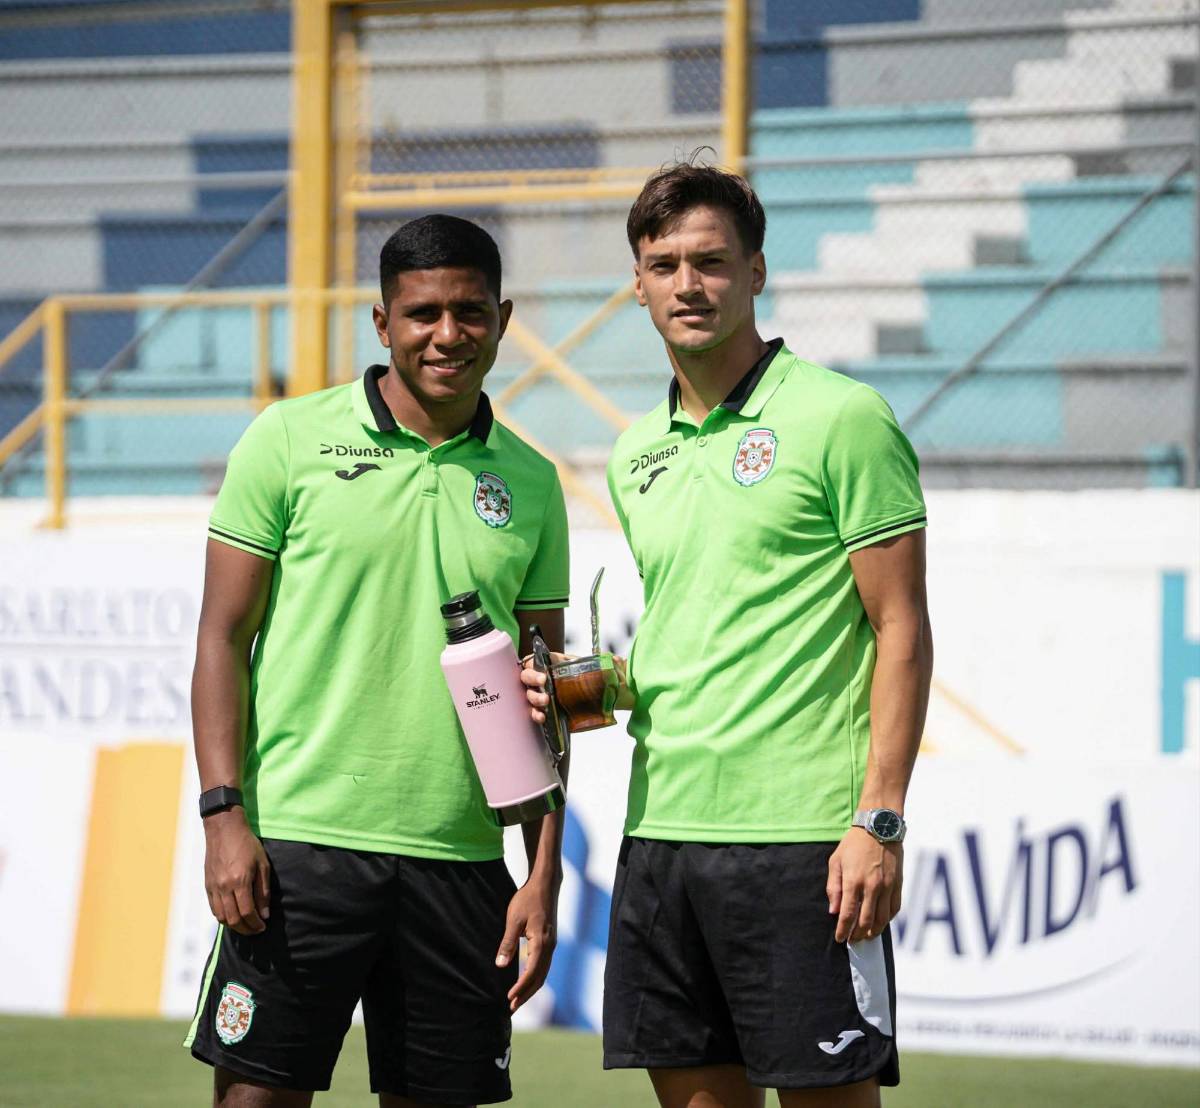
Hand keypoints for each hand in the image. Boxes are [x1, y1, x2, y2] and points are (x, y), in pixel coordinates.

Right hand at [203, 808, 270, 934]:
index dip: (255, 924)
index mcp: (239, 881)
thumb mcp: (262, 864)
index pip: (247, 912)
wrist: (224, 830)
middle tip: (255, 931)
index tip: (263, 927)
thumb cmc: (247, 844)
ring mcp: (213, 887)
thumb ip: (263, 891)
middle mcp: (224, 887)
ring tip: (245, 926)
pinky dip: (223, 917)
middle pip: (233, 919)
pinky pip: (213, 908)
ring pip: (221, 916)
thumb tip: (264, 914)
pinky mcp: (207, 885)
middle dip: (245, 929)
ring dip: (233, 926)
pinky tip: (232, 917)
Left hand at [495, 875, 557, 1011]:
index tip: (508, 999)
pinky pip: (544, 965)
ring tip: (517, 1000)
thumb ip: (507, 943)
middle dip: (526, 994)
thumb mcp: (513, 920)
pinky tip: (526, 981)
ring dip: (531, 988)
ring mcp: (552, 944)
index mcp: (541, 942)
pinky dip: (535, 977)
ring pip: (543, 973)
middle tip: (511, 1009)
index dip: (520, 988)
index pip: (531, 972)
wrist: (546, 884)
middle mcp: (550, 946)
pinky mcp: (550, 941)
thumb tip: (499, 965)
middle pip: (540, 978)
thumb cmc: (527, 899)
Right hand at [520, 651, 570, 724]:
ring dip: (536, 698)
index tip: (543, 676)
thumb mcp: (574, 664)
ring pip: (529, 695)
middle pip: (526, 677)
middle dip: (533, 680)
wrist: (586, 693)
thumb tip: (574, 663)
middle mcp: (537, 679)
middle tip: (543, 683)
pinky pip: (534, 711)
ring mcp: (537, 694)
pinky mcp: (540, 708)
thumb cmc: (576, 673)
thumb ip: (569, 662)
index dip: (534, 667)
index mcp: (543, 664)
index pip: (530, 663)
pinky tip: (542, 716)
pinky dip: (536, 714)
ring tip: (545, 700)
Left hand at [826, 829, 902, 943]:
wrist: (879, 827)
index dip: (843, 930)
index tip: (840, 939)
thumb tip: (833, 911)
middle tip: (852, 939)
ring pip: (883, 920)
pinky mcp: (898, 884)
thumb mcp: (836, 861)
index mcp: (853, 881)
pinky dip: (887, 920)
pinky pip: (895, 909)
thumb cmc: (853, 843)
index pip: (847, 915)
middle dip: (858, 935)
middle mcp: (872, 887)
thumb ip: (833, 887)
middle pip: (866, 922)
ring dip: (874, 932)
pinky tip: (881, 922)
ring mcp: (887, 886)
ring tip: (866, 935)